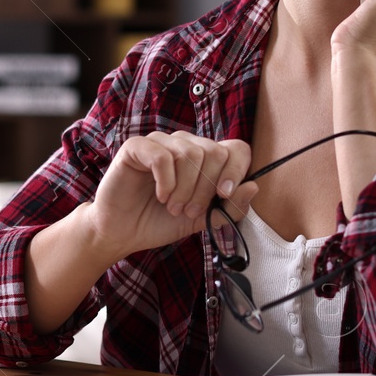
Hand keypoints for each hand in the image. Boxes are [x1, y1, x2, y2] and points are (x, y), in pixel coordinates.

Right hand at [83, 131, 257, 260]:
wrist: (122, 232)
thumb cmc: (160, 222)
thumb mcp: (202, 220)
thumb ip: (229, 208)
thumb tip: (254, 186)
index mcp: (204, 158)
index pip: (236, 148)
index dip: (236, 170)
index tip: (223, 196)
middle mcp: (184, 144)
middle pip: (215, 152)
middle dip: (205, 188)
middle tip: (189, 211)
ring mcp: (160, 142)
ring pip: (190, 154)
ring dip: (185, 189)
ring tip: (173, 207)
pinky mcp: (136, 147)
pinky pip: (163, 156)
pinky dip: (166, 181)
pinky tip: (160, 196)